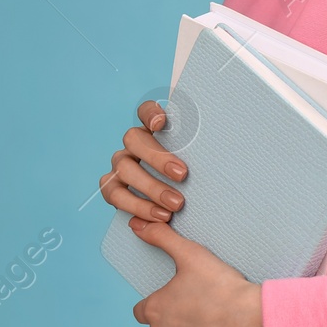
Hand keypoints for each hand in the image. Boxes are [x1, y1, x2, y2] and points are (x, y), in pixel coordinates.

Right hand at [101, 98, 186, 223]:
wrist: (175, 203)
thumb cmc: (189, 173)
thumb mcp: (195, 157)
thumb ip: (197, 143)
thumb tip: (216, 126)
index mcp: (151, 129)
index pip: (145, 110)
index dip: (150, 113)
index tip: (162, 122)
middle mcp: (132, 144)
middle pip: (133, 139)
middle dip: (158, 158)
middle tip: (182, 175)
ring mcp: (119, 165)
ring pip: (124, 169)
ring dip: (151, 187)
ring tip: (175, 204)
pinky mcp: (111, 188)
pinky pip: (116, 195)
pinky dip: (138, 207)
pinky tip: (159, 216)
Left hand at [129, 216, 265, 326]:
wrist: (255, 322)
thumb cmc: (223, 288)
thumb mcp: (191, 254)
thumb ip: (161, 237)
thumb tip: (137, 224)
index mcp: (153, 311)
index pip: (143, 311)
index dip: (163, 303)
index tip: (183, 299)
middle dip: (175, 324)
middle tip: (201, 312)